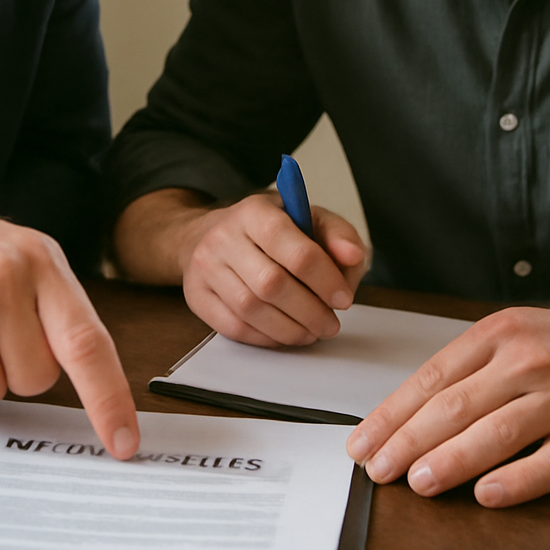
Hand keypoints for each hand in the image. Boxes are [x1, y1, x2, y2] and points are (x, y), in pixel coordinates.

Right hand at [177, 191, 370, 346]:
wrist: (206, 234)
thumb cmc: (266, 229)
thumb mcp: (306, 217)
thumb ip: (337, 234)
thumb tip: (353, 255)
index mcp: (255, 211)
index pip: (296, 251)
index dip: (325, 280)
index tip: (343, 298)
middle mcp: (224, 236)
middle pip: (272, 284)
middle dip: (310, 311)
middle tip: (330, 323)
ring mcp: (205, 267)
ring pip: (251, 309)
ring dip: (290, 329)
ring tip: (311, 331)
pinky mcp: (196, 295)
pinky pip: (233, 326)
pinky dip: (266, 337)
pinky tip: (284, 333)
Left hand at [346, 296, 549, 506]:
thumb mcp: (511, 336)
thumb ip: (465, 369)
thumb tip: (406, 415)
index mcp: (498, 335)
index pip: (431, 378)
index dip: (392, 415)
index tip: (363, 443)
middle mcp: (527, 361)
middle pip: (456, 405)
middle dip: (409, 441)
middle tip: (379, 470)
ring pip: (498, 431)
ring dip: (453, 459)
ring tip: (419, 483)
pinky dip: (520, 479)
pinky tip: (488, 495)